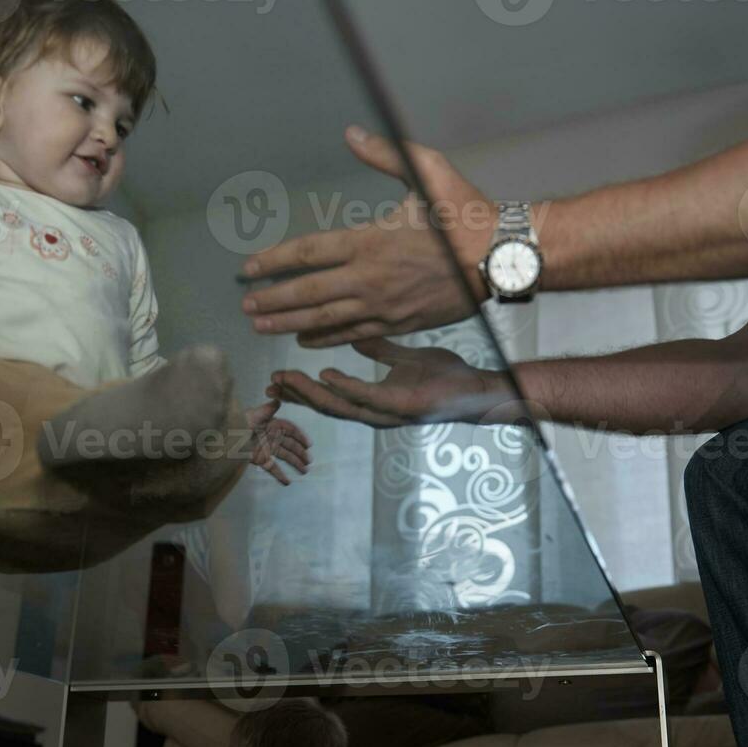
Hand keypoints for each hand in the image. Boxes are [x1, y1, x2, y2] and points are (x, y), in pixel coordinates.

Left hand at [239, 126, 496, 348]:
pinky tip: (305, 339)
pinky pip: (353, 335)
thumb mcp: (427, 171)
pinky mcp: (398, 323)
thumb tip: (351, 132)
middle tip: (245, 304)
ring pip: (325, 320)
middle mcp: (370, 278)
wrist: (502, 257)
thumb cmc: (465, 213)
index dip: (275, 261)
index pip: (309, 253)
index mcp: (370, 241)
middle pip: (308, 293)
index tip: (248, 268)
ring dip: (289, 323)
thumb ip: (385, 154)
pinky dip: (326, 338)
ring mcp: (383, 306)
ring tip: (261, 326)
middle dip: (272, 299)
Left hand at [244, 400, 311, 484]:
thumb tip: (278, 400)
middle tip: (309, 461)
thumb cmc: (237, 425)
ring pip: (284, 456)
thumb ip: (266, 410)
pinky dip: (280, 475)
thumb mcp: (252, 416)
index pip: (290, 429)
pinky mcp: (260, 459)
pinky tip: (288, 482)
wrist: (222, 439)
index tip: (309, 444)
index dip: (300, 436)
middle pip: (290, 444)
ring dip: (295, 463)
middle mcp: (272, 436)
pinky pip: (272, 467)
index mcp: (272, 424)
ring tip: (305, 472)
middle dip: (300, 452)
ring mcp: (267, 448)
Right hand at [268, 338, 511, 428]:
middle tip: (268, 383)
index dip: (301, 389)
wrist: (479, 391)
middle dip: (295, 395)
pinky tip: (326, 374)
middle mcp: (375, 411)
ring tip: (285, 379)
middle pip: (325, 405)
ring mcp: (388, 412)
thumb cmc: (445, 377)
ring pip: (339, 405)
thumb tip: (354, 334)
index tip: (277, 376)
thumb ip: (379, 350)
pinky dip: (345, 386)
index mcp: (373, 400)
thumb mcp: (406, 358)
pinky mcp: (403, 407)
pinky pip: (368, 398)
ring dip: (309, 393)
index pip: (329, 396)